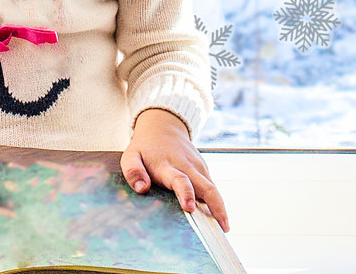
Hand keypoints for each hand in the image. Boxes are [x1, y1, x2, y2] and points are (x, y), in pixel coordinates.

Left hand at [120, 108, 229, 231]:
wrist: (163, 126)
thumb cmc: (145, 147)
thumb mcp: (131, 156)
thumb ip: (133, 171)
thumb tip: (142, 189)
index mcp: (168, 166)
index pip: (180, 179)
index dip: (186, 193)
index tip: (189, 208)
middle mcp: (187, 166)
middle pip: (207, 186)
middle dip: (216, 207)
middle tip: (222, 228)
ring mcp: (197, 167)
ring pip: (213, 188)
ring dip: (220, 207)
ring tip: (224, 228)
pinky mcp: (203, 168)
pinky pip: (211, 186)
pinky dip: (216, 202)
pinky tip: (217, 218)